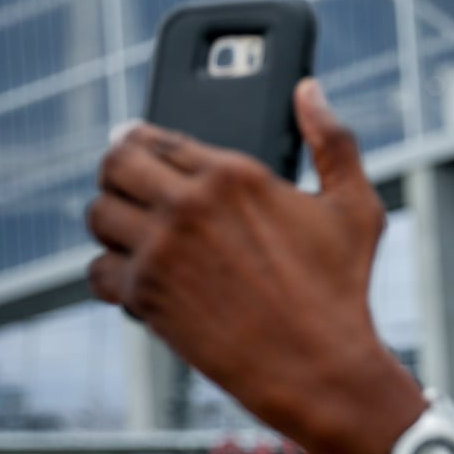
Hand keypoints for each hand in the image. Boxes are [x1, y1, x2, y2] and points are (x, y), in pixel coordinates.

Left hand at [86, 80, 423, 453]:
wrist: (318, 364)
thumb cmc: (341, 286)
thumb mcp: (355, 205)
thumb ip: (332, 140)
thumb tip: (309, 90)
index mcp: (235, 173)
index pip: (158, 136)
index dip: (145, 140)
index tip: (141, 146)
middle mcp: (188, 205)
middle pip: (114, 163)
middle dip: (118, 170)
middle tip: (130, 182)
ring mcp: (161, 251)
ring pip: (98, 213)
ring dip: (112, 219)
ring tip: (135, 228)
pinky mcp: (145, 296)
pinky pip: (98, 270)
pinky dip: (113, 273)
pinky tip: (142, 275)